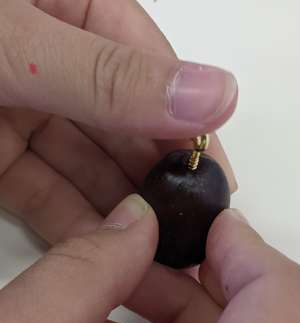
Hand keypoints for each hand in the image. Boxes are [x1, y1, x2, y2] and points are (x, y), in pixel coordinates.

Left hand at [0, 0, 237, 241]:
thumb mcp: (17, 47)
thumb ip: (110, 77)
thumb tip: (215, 98)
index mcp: (68, 7)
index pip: (148, 69)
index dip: (186, 126)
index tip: (212, 177)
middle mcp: (51, 61)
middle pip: (122, 127)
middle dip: (154, 180)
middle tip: (187, 232)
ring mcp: (22, 110)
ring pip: (86, 168)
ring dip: (120, 214)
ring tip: (155, 255)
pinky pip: (43, 193)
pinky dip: (72, 225)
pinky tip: (105, 256)